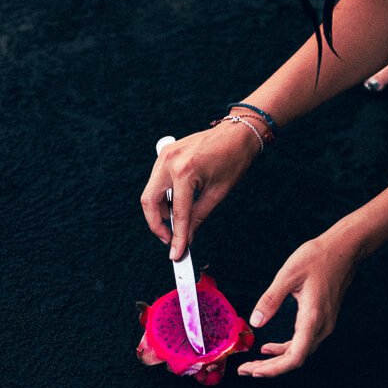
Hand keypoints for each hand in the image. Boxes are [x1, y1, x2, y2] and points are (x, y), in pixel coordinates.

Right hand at [140, 122, 260, 256]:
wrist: (238, 133)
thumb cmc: (234, 160)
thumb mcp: (218, 193)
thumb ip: (198, 217)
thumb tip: (186, 237)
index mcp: (185, 171)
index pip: (177, 213)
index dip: (176, 237)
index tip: (176, 254)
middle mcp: (169, 162)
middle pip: (149, 202)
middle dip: (157, 225)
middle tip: (170, 240)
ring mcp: (164, 155)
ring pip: (150, 192)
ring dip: (160, 211)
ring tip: (178, 222)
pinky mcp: (165, 153)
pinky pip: (156, 181)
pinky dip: (163, 196)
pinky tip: (177, 205)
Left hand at [238, 228, 360, 377]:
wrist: (343, 249)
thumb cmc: (317, 257)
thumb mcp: (288, 275)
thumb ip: (270, 299)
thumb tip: (255, 323)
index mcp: (312, 317)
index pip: (295, 357)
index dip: (274, 368)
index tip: (253, 371)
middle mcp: (321, 326)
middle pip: (296, 359)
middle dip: (270, 368)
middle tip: (245, 370)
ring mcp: (324, 324)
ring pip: (300, 352)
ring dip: (277, 360)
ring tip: (254, 362)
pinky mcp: (323, 319)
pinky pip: (304, 342)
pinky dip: (286, 349)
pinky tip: (269, 347)